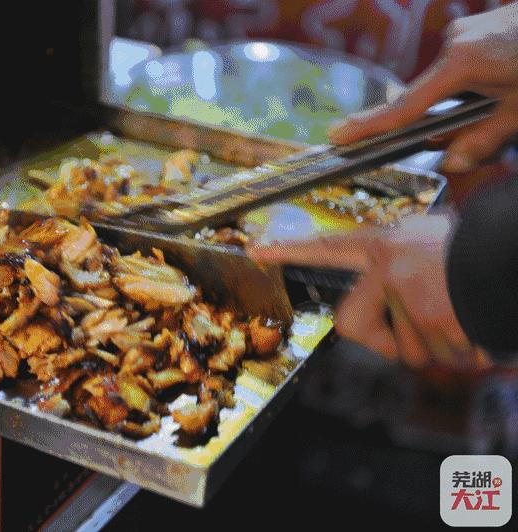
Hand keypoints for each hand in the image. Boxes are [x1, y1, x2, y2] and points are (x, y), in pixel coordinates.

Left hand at [247, 215, 490, 369]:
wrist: (514, 255)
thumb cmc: (483, 252)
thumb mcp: (433, 244)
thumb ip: (402, 269)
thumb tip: (389, 298)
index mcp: (386, 245)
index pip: (327, 248)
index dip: (290, 251)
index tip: (255, 250)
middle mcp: (387, 266)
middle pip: (355, 327)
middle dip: (387, 340)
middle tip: (427, 320)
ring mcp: (406, 292)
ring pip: (411, 351)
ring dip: (441, 345)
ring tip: (465, 312)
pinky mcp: (431, 316)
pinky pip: (443, 357)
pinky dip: (468, 350)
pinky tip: (480, 323)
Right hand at [328, 3, 517, 172]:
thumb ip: (485, 137)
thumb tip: (452, 161)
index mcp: (462, 63)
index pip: (406, 106)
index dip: (370, 126)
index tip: (338, 137)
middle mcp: (457, 43)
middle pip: (429, 96)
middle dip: (441, 120)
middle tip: (474, 133)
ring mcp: (468, 32)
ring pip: (449, 82)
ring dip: (465, 102)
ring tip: (506, 99)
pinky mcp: (481, 29)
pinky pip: (464, 66)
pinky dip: (475, 85)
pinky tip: (505, 87)